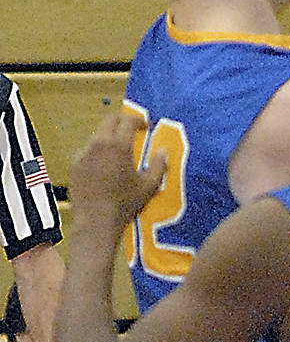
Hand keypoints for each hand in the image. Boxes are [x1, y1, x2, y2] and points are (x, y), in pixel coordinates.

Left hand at [68, 110, 164, 236]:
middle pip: (109, 120)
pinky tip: (103, 167)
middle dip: (122, 121)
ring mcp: (84, 153)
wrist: (96, 221)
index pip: (128, 121)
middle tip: (131, 129)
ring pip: (98, 136)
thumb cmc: (124, 204)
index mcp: (119, 146)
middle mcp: (99, 144)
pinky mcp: (75, 164)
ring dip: (109, 137)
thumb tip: (162, 152)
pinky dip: (97, 152)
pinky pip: (87, 151)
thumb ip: (158, 166)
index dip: (139, 121)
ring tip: (117, 151)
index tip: (145, 126)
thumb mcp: (148, 186)